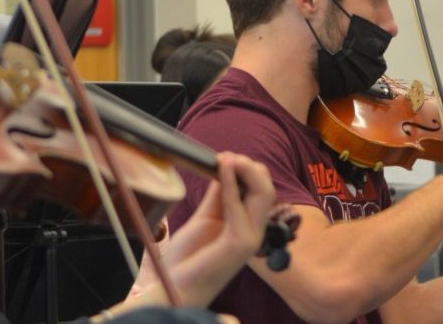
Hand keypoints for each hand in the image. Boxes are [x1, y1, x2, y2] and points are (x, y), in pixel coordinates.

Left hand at [156, 152, 276, 305]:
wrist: (175, 285)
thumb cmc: (189, 255)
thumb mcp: (205, 216)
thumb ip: (218, 195)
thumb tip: (225, 167)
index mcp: (248, 223)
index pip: (261, 189)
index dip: (247, 169)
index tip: (224, 157)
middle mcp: (255, 229)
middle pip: (267, 188)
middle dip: (250, 167)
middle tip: (227, 157)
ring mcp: (251, 237)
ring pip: (264, 194)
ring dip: (245, 171)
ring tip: (227, 159)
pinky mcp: (241, 243)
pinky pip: (240, 207)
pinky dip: (231, 186)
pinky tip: (221, 173)